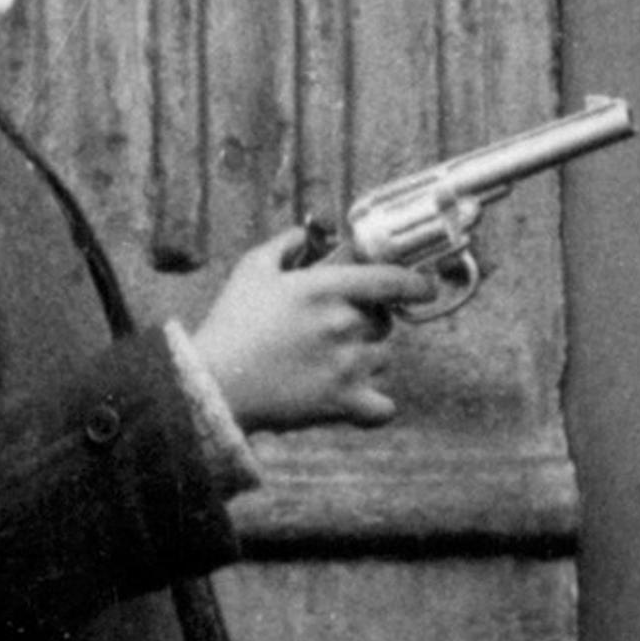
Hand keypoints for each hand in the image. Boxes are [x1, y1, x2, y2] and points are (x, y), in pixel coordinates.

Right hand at [190, 235, 409, 430]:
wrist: (214, 382)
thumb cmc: (230, 323)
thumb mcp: (251, 269)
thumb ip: (284, 244)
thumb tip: (305, 232)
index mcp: (326, 288)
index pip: (392, 281)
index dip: (416, 282)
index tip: (425, 286)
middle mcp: (344, 324)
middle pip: (384, 322)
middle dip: (367, 323)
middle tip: (336, 329)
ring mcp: (347, 365)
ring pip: (383, 358)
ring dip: (367, 357)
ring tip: (333, 362)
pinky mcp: (341, 402)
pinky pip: (383, 408)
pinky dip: (377, 406)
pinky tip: (361, 400)